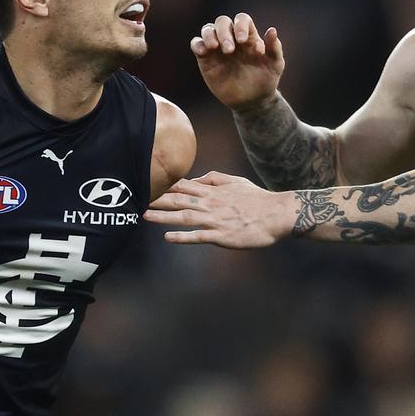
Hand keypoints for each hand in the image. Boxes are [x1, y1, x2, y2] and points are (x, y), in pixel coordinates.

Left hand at [144, 171, 291, 248]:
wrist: (277, 214)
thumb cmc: (258, 199)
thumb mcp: (235, 181)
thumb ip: (214, 178)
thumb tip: (196, 179)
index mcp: (213, 191)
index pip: (184, 186)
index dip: (164, 185)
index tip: (146, 183)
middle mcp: (211, 203)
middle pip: (178, 200)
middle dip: (156, 199)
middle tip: (136, 197)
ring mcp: (216, 219)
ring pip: (184, 216)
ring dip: (163, 216)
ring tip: (144, 216)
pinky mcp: (222, 235)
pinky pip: (199, 236)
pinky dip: (183, 236)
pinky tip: (168, 237)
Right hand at [191, 13, 284, 111]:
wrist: (252, 101)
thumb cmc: (265, 80)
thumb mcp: (275, 65)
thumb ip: (274, 48)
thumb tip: (272, 30)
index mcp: (248, 36)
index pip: (242, 19)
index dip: (242, 26)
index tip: (245, 43)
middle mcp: (231, 38)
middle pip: (223, 22)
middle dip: (225, 32)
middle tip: (230, 50)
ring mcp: (217, 48)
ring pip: (207, 29)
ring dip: (210, 35)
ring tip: (215, 47)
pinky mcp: (206, 59)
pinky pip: (196, 44)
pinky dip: (198, 44)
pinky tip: (204, 52)